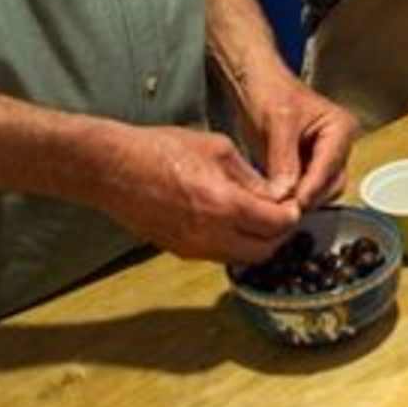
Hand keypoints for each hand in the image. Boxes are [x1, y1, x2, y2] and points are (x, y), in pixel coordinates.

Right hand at [98, 124, 303, 263]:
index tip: (294, 203)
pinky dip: (233, 244)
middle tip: (283, 214)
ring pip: (241, 258)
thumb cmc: (161, 149)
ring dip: (256, 243)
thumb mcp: (218, 148)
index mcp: (224, 205)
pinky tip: (232, 221)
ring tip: (259, 218)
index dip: (291, 215)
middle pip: (263, 251)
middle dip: (279, 235)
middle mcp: (211, 234)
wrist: (113, 168)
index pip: (276, 225)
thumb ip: (250, 177)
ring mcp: (193, 248)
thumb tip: (273, 194)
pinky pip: (218, 255)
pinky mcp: (179, 251)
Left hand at [237, 75, 358, 209]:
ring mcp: (324, 159)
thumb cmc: (269, 90)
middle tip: (280, 210)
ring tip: (274, 207)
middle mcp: (338, 147)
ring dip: (298, 201)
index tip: (291, 205)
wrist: (254, 83)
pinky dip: (290, 198)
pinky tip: (273, 202)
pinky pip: (304, 191)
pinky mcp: (307, 168)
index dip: (310, 188)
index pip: (330, 167)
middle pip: (331, 185)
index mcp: (341, 128)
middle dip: (306, 198)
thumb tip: (284, 194)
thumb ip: (283, 158)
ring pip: (319, 193)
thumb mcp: (277, 121)